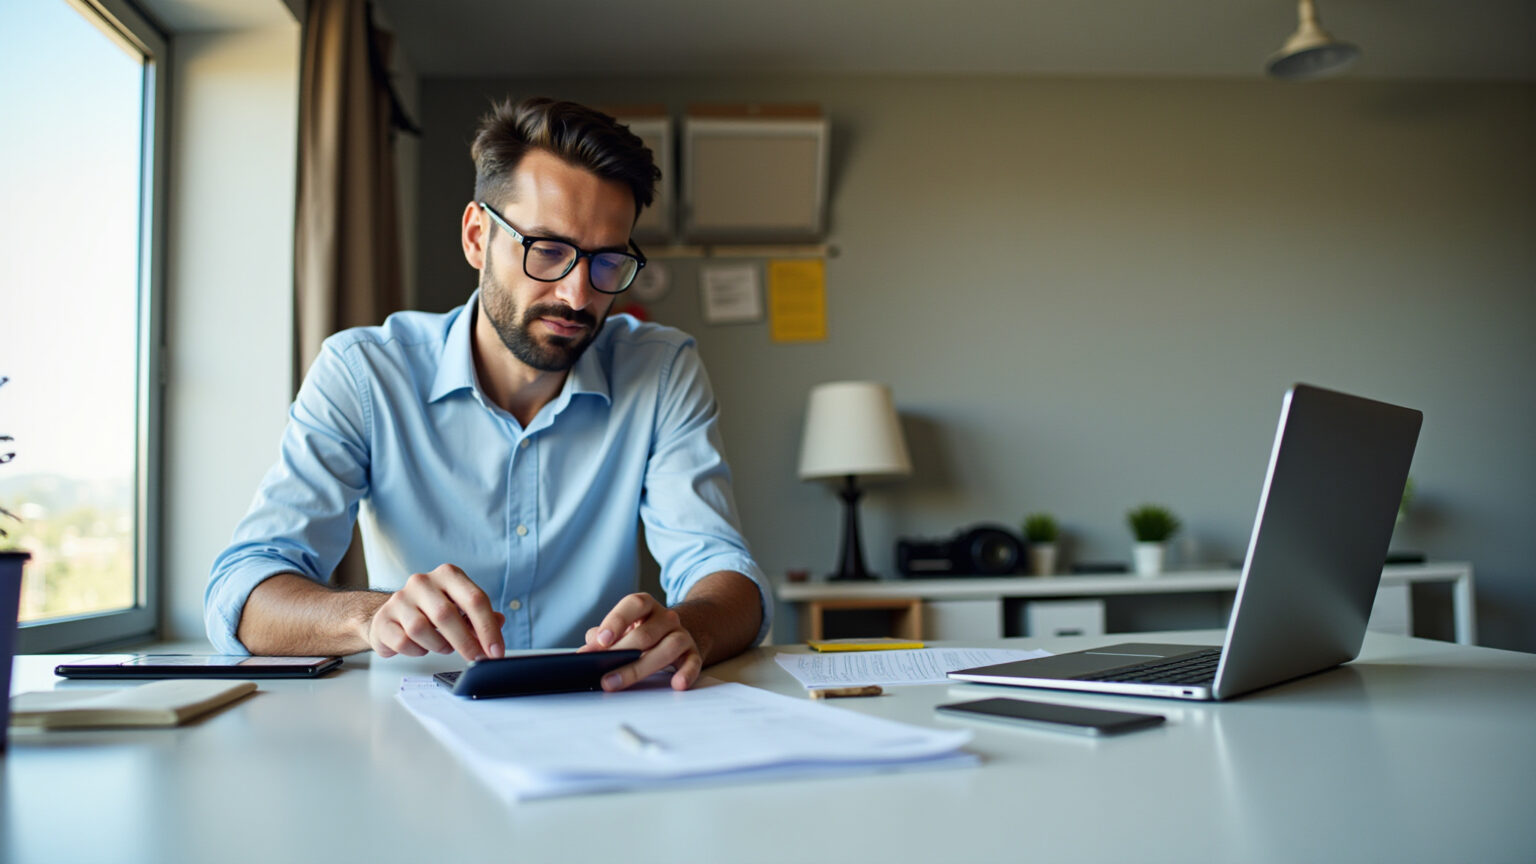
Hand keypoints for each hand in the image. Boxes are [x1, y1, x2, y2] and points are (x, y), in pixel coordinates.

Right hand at [367, 563, 504, 660]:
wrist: (391, 616)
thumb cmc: (431, 612)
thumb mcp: (460, 608)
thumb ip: (481, 616)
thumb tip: (499, 622)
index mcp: (448, 575)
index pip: (474, 599)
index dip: (488, 628)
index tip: (496, 651)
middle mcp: (422, 582)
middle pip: (447, 615)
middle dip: (466, 642)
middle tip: (476, 659)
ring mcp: (399, 599)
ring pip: (422, 630)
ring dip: (439, 645)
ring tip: (443, 646)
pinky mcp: (383, 619)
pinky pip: (403, 642)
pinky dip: (418, 651)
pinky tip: (421, 646)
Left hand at [578, 593, 702, 690]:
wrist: (674, 634)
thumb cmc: (641, 633)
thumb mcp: (623, 628)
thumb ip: (603, 636)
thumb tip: (586, 651)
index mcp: (645, 606)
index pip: (633, 605)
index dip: (616, 621)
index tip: (601, 641)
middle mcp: (665, 617)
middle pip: (646, 634)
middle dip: (622, 654)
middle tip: (602, 674)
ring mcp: (681, 634)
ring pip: (668, 647)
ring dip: (641, 667)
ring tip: (618, 682)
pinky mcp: (693, 653)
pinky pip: (694, 662)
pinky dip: (687, 673)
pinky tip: (677, 684)